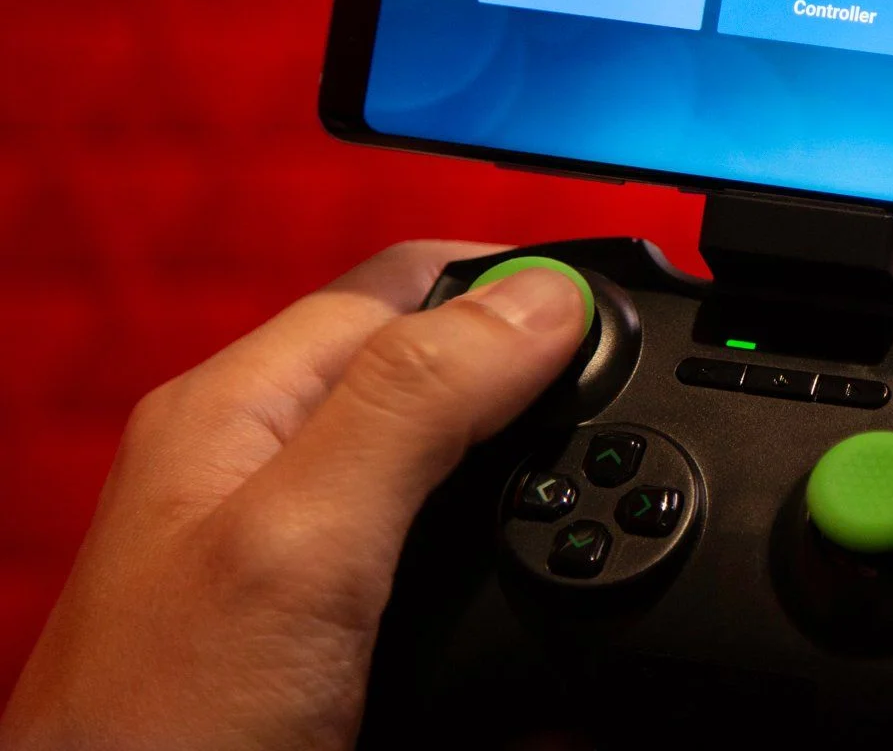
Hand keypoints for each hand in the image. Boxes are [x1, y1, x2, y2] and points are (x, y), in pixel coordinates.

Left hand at [0, 243, 585, 750]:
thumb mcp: (306, 539)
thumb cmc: (163, 733)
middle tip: (629, 407)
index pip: (404, 286)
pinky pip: (441, 564)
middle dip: (534, 374)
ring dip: (531, 471)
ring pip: (445, 466)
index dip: (516, 286)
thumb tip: (545, 298)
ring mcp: (293, 556)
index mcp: (240, 406)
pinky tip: (547, 585)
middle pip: (431, 368)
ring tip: (603, 485)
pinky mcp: (325, 637)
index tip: (621, 322)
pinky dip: (509, 563)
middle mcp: (265, 466)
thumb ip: (417, 402)